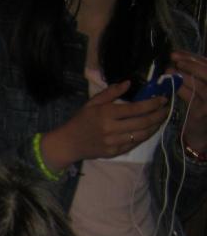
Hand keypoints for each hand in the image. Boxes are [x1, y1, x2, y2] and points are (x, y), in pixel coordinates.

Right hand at [43, 81, 168, 167]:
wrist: (67, 144)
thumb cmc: (80, 121)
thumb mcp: (92, 103)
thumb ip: (110, 92)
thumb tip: (128, 83)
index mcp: (106, 114)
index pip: (136, 108)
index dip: (153, 103)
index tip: (163, 99)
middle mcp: (111, 129)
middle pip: (143, 122)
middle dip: (159, 115)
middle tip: (167, 109)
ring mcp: (113, 142)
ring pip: (141, 135)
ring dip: (154, 127)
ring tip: (160, 120)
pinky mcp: (113, 152)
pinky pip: (133, 144)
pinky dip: (143, 137)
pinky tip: (148, 130)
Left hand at [171, 51, 206, 154]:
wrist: (201, 133)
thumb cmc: (199, 107)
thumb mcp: (199, 88)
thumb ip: (193, 75)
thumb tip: (177, 60)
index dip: (193, 57)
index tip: (177, 53)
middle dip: (189, 63)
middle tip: (173, 59)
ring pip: (200, 83)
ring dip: (183, 76)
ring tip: (168, 71)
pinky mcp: (204, 111)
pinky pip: (191, 97)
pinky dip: (181, 89)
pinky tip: (171, 85)